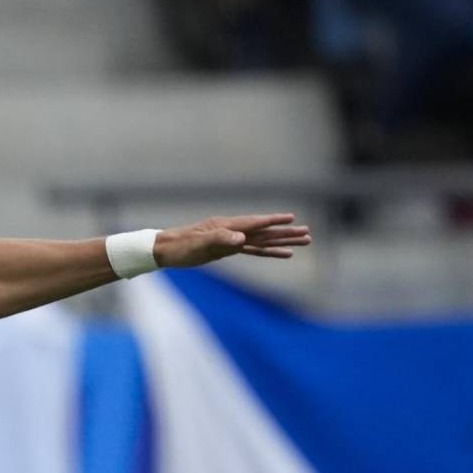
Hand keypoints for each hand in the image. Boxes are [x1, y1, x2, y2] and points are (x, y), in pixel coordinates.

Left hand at [155, 214, 311, 268]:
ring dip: (282, 242)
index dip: (273, 221)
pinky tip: (282, 254)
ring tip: (303, 242)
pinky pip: (253, 250)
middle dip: (286, 233)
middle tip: (308, 234)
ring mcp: (231, 240)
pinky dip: (268, 252)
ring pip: (262, 241)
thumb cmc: (179, 246)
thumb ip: (219, 239)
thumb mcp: (198, 244)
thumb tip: (242, 240)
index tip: (292, 218)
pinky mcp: (227, 249)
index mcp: (226, 226)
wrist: (164, 250)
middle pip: (264, 232)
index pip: (255, 223)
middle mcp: (232, 230)